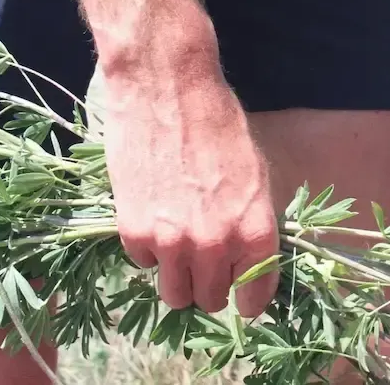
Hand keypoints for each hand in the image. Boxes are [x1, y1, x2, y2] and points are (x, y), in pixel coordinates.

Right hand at [98, 48, 279, 317]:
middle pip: (210, 300)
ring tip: (180, 244)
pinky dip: (149, 247)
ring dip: (178, 276)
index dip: (250, 298)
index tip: (243, 295)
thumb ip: (252, 223)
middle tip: (208, 262)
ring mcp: (171, 243)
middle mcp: (215, 246)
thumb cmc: (220, 124)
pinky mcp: (133, 232)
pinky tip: (155, 212)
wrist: (167, 89)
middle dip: (212, 285)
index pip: (256, 296)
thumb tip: (250, 257)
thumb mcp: (255, 174)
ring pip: (174, 294)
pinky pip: (143, 262)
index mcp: (254, 231)